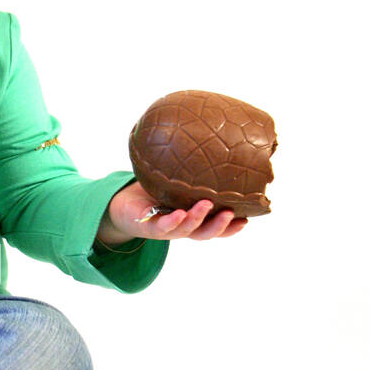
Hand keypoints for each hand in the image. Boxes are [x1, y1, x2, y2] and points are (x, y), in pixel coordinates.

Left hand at [99, 180, 248, 242]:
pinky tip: (180, 213)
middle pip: (205, 231)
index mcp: (192, 218)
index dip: (231, 226)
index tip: (248, 218)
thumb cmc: (152, 192)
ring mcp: (166, 228)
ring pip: (186, 229)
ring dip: (197, 219)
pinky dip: (172, 221)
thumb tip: (208, 138)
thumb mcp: (174, 182)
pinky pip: (161, 225)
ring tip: (206, 205)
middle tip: (232, 213)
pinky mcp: (147, 225)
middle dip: (220, 225)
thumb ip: (190, 171)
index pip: (216, 225)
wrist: (122, 205)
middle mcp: (182, 226)